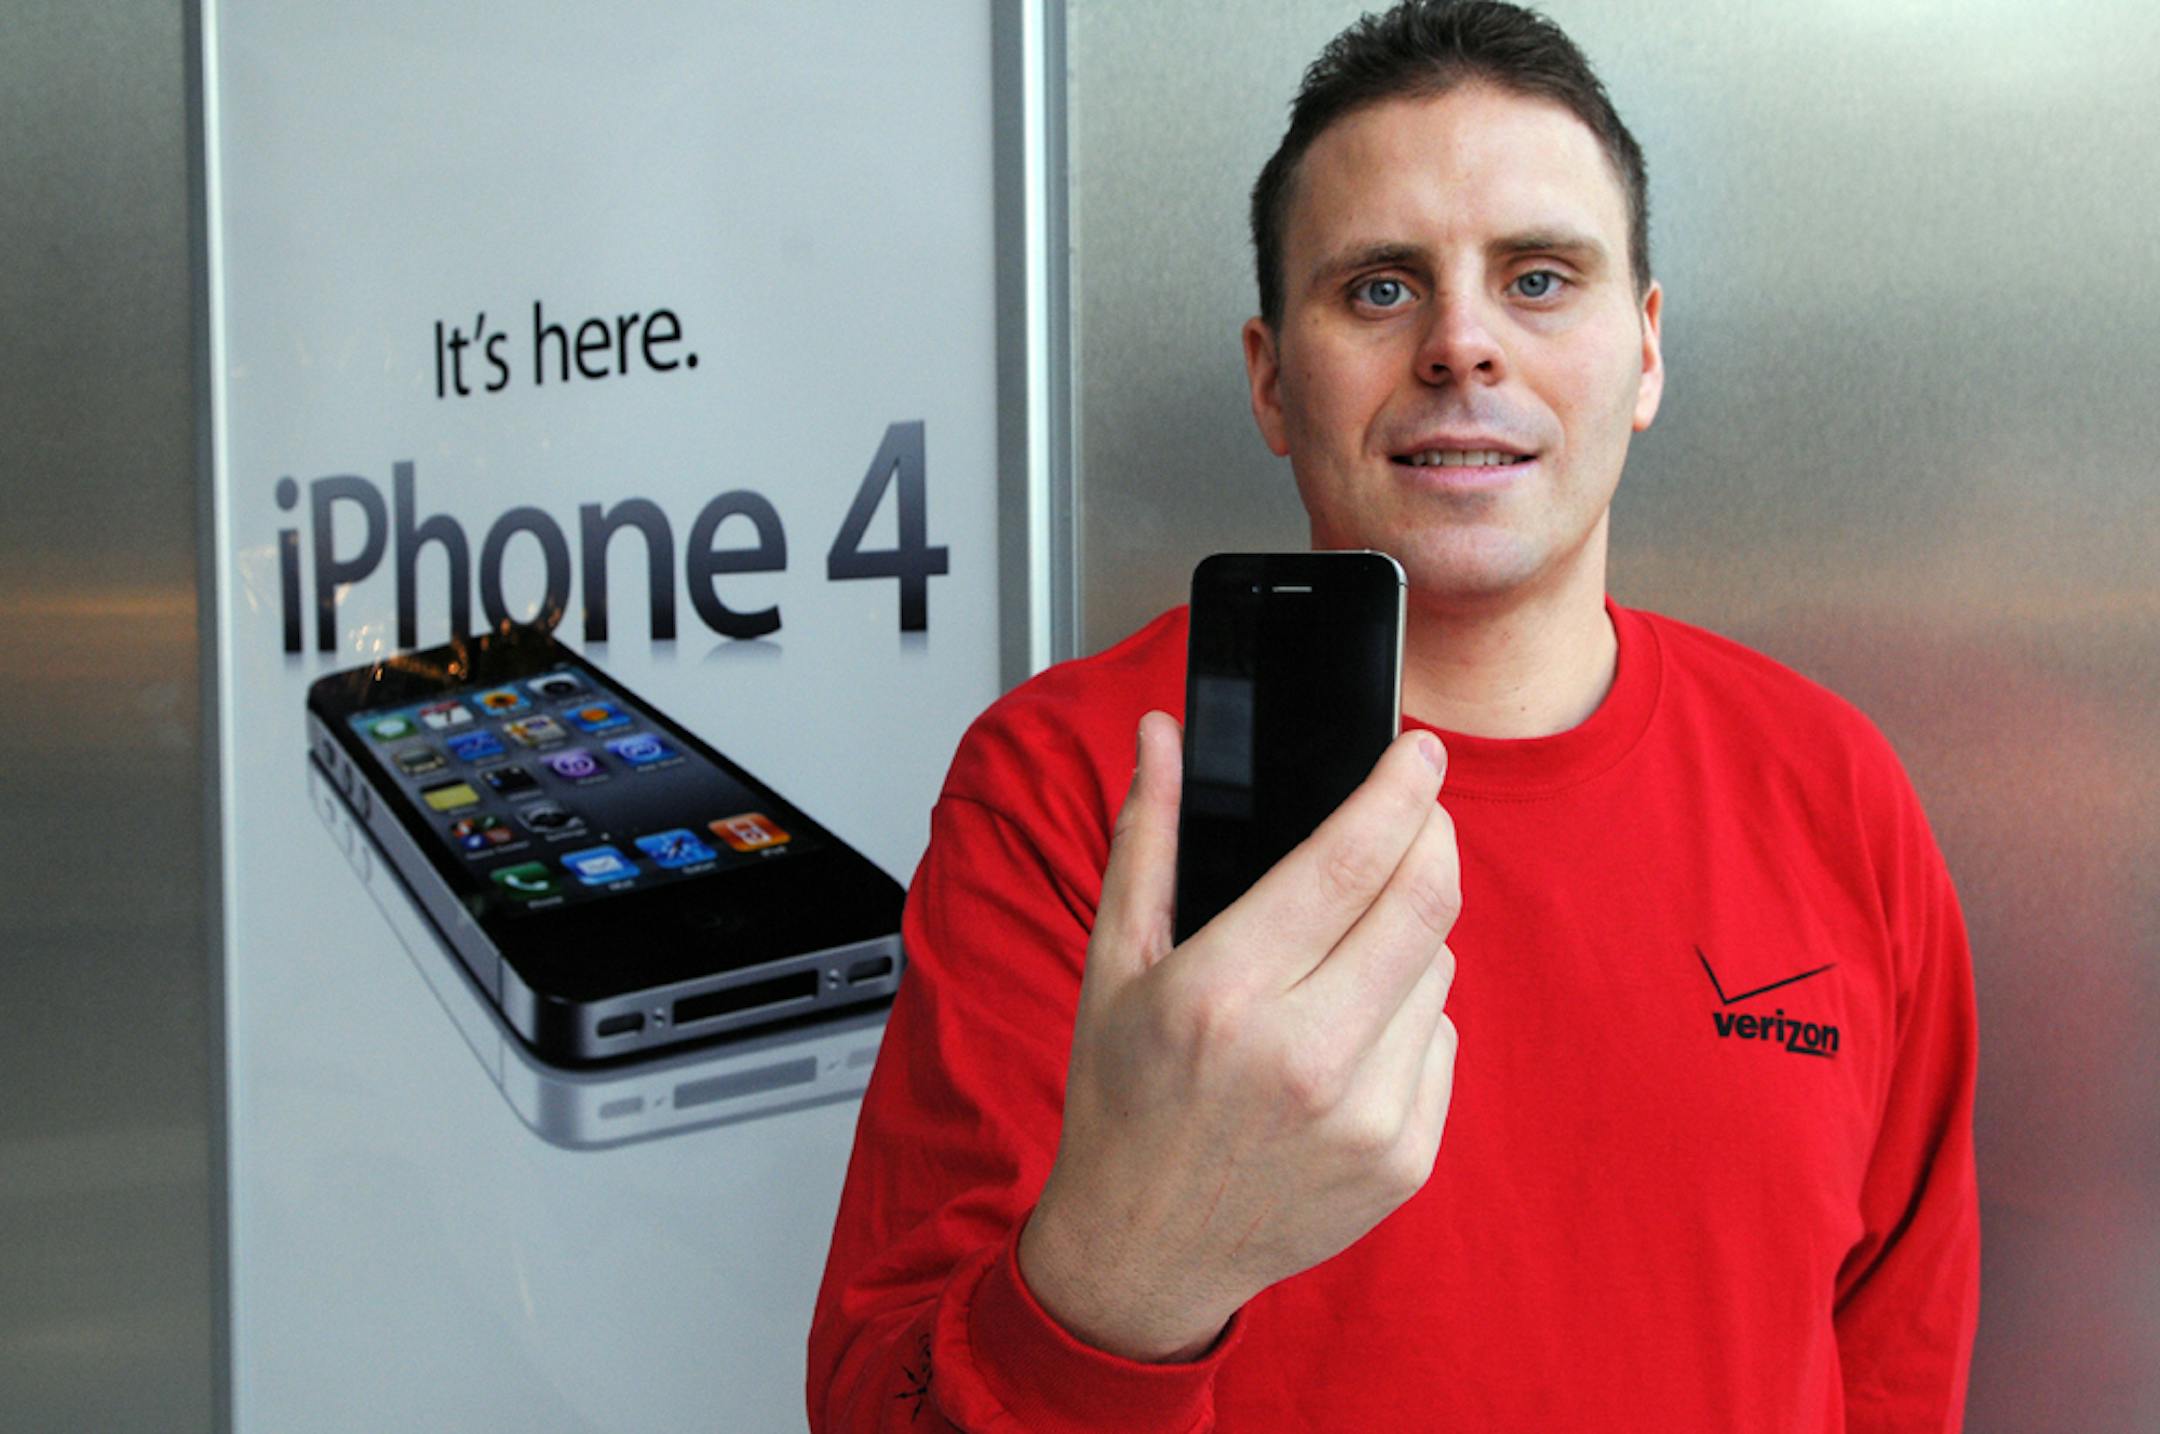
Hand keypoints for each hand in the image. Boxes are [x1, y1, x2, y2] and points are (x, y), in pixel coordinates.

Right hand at [1017, 711, 1460, 1361]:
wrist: (1144, 1252)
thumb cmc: (1122, 1099)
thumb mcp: (1112, 963)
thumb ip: (1145, 837)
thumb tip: (1160, 735)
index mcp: (1223, 993)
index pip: (1349, 860)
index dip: (1400, 790)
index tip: (1422, 751)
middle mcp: (1303, 1056)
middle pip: (1423, 902)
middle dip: (1433, 837)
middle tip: (1419, 814)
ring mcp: (1364, 1115)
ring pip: (1437, 967)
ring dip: (1409, 937)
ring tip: (1338, 960)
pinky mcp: (1403, 1160)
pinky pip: (1440, 1040)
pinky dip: (1407, 1017)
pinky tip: (1345, 1038)